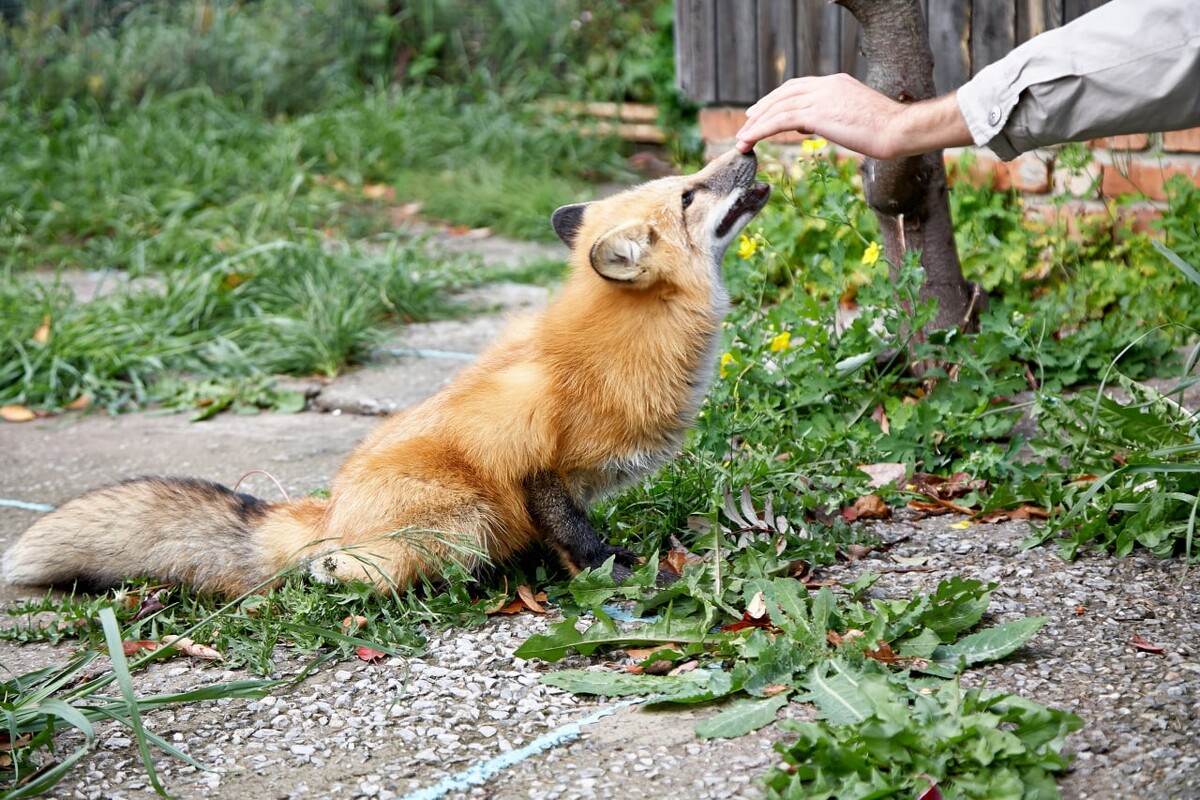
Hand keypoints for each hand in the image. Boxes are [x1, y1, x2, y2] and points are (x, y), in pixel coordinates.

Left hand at [735, 73, 971, 158]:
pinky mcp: (816, 114)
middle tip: (747, 123)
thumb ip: (830, 117)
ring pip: (777, 108)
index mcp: (835, 82)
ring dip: (756, 124)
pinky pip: (779, 121)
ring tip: (742, 139)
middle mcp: (825, 85)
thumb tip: (810, 125)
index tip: (763, 110)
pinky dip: (760, 130)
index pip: (798, 87)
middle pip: (784, 94)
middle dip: (762, 109)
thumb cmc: (885, 130)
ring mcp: (820, 97)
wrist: (899, 130)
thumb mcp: (854, 118)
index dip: (778, 99)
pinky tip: (749, 140)